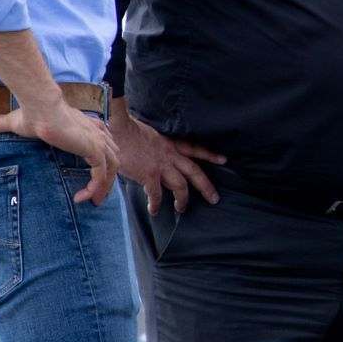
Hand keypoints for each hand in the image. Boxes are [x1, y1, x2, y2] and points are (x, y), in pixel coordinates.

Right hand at [0, 101, 118, 204]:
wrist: (39, 107)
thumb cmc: (31, 112)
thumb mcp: (14, 122)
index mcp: (86, 126)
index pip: (103, 143)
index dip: (101, 160)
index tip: (92, 177)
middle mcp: (96, 132)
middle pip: (113, 157)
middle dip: (107, 178)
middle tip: (96, 196)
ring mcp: (97, 140)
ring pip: (112, 168)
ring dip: (103, 187)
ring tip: (90, 201)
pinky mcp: (94, 149)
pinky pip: (102, 174)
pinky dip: (95, 187)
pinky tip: (81, 198)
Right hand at [110, 99, 225, 214]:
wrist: (118, 131)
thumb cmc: (129, 131)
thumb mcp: (150, 134)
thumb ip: (157, 146)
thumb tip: (155, 153)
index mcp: (171, 143)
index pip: (195, 149)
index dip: (210, 155)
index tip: (224, 160)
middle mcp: (170, 154)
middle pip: (195, 172)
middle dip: (206, 186)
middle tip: (214, 198)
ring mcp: (161, 165)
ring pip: (181, 186)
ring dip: (183, 199)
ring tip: (181, 208)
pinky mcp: (149, 175)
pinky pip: (156, 194)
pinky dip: (156, 204)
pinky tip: (154, 210)